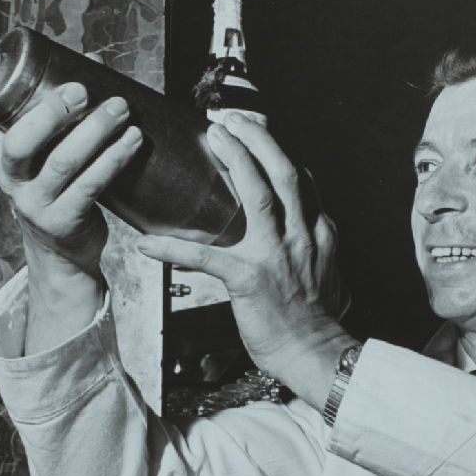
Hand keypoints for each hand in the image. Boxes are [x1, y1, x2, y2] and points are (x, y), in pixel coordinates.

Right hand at [0, 45, 143, 273]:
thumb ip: (58, 109)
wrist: (63, 249)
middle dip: (51, 111)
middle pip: (17, 141)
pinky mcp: (62, 221)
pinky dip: (114, 160)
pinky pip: (90, 187)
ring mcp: (33, 202)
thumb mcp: (44, 151)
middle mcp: (8, 177)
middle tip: (82, 90)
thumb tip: (92, 61)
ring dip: (96, 131)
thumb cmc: (57, 186)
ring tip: (121, 109)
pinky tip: (132, 141)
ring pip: (63, 162)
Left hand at [133, 115, 354, 409]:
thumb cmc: (315, 324)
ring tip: (215, 139)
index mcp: (317, 234)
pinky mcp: (250, 279)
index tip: (258, 131)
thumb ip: (315, 251)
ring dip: (237, 160)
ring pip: (260, 194)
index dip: (278, 151)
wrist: (316, 355)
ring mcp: (277, 255)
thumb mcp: (327, 277)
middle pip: (284, 172)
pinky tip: (148, 245)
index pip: (301, 182)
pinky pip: (207, 257)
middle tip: (231, 120)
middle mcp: (301, 236)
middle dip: (259, 138)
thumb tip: (308, 240)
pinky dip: (175, 249)